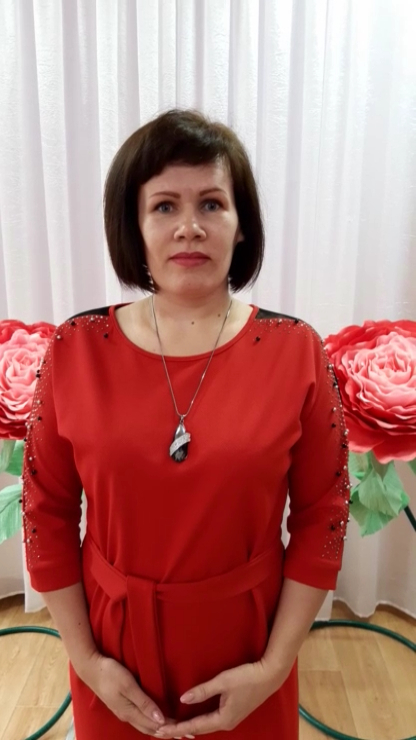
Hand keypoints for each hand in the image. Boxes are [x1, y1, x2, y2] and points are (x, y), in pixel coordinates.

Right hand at [79, 653, 174, 735]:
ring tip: (173, 730)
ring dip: (159, 729)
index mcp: (129, 712)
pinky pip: (139, 719)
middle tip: (183, 734)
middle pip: (149, 729)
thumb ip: (144, 703)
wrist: (91, 668)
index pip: (153, 725)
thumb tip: (160, 720)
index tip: (185, 730)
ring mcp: (123, 711)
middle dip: (166, 732)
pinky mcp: (122, 705)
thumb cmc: (110, 674)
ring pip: (144, 725)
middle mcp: (127, 716)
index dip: (169, 728)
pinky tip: (156, 720)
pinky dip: (151, 723)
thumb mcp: (128, 686)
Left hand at [154, 660, 281, 737]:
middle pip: (198, 730)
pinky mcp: (233, 712)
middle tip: (160, 731)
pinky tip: (191, 719)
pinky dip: (198, 722)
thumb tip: (183, 699)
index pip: (194, 727)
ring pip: (204, 726)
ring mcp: (230, 718)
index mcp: (223, 719)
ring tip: (172, 726)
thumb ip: (203, 691)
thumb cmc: (247, 678)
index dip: (176, 729)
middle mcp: (226, 723)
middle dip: (179, 730)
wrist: (270, 675)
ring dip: (188, 727)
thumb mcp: (223, 682)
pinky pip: (210, 721)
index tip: (160, 732)